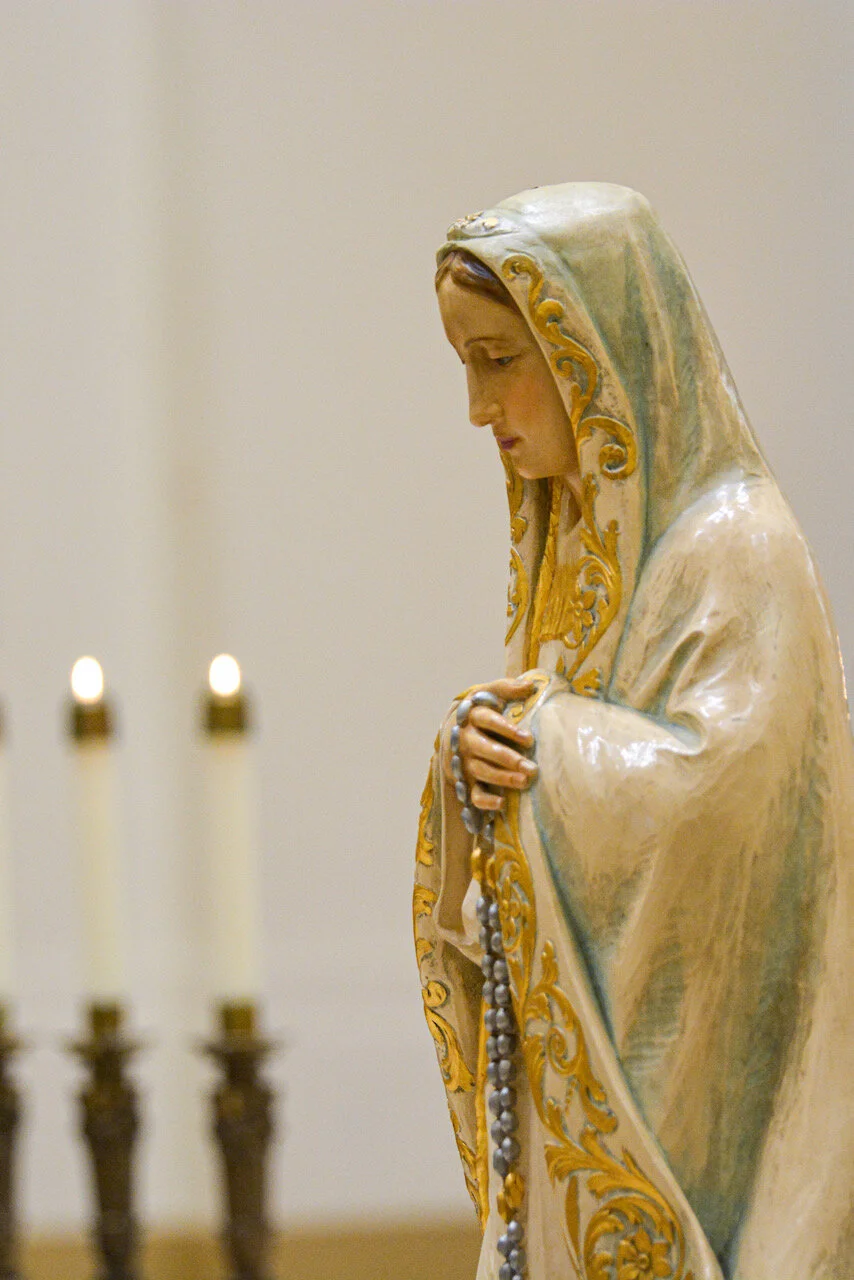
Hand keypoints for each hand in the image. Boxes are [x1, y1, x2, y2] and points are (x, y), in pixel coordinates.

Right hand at [444, 676, 538, 812]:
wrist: (452, 733)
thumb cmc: (479, 712)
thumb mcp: (488, 694)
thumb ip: (506, 688)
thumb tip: (530, 685)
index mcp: (472, 717)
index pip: (488, 721)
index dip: (507, 730)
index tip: (528, 739)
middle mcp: (466, 740)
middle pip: (485, 749)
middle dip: (508, 758)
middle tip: (531, 767)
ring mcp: (465, 761)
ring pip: (481, 770)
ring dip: (502, 778)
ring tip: (524, 781)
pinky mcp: (465, 780)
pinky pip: (473, 794)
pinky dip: (485, 801)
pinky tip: (502, 803)